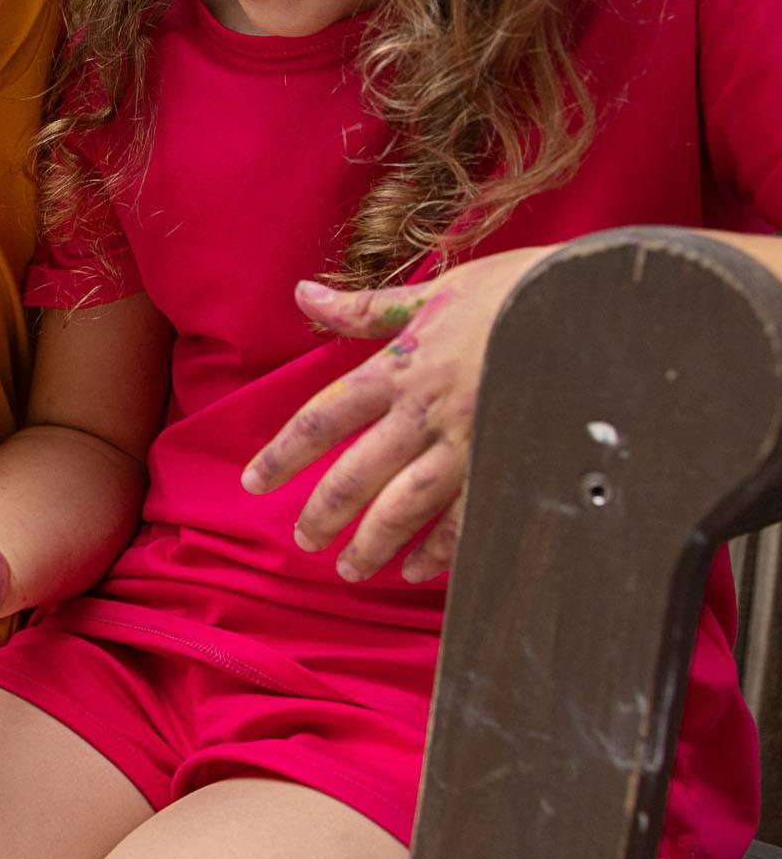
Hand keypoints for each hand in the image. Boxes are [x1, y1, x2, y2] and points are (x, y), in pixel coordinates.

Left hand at [241, 246, 548, 582]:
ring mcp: (469, 446)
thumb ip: (368, 307)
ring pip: (404, 507)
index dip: (284, 452)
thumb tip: (303, 294)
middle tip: (303, 540)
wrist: (604, 306)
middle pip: (357, 474)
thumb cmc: (520, 289)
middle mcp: (426, 413)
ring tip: (349, 569)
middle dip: (324, 512)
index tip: (254, 481)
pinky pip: (467, 519)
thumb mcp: (438, 290)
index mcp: (401, 368)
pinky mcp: (510, 466)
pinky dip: (441, 549)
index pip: (324, 416)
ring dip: (372, 542)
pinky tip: (419, 570)